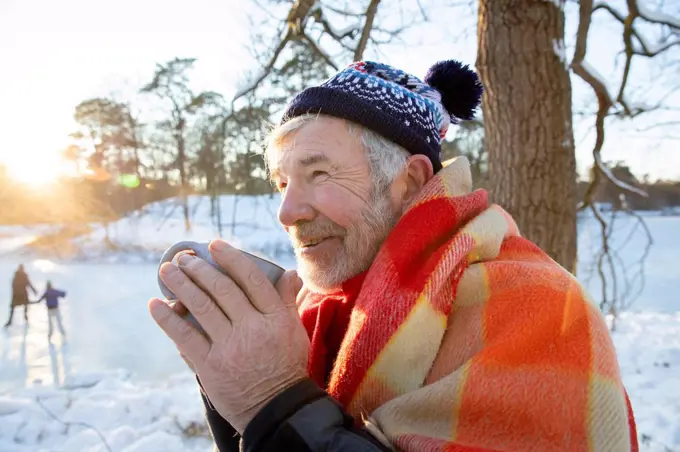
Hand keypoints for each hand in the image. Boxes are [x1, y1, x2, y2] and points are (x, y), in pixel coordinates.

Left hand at [149, 239, 308, 432]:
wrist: (276, 407)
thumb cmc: (286, 366)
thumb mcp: (295, 330)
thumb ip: (287, 300)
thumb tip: (289, 272)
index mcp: (275, 318)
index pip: (251, 279)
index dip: (231, 258)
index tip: (214, 245)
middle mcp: (252, 328)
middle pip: (222, 289)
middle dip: (199, 268)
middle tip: (183, 257)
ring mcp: (229, 347)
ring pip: (201, 307)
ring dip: (181, 285)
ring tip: (166, 270)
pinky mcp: (210, 366)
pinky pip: (185, 336)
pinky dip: (168, 318)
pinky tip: (156, 304)